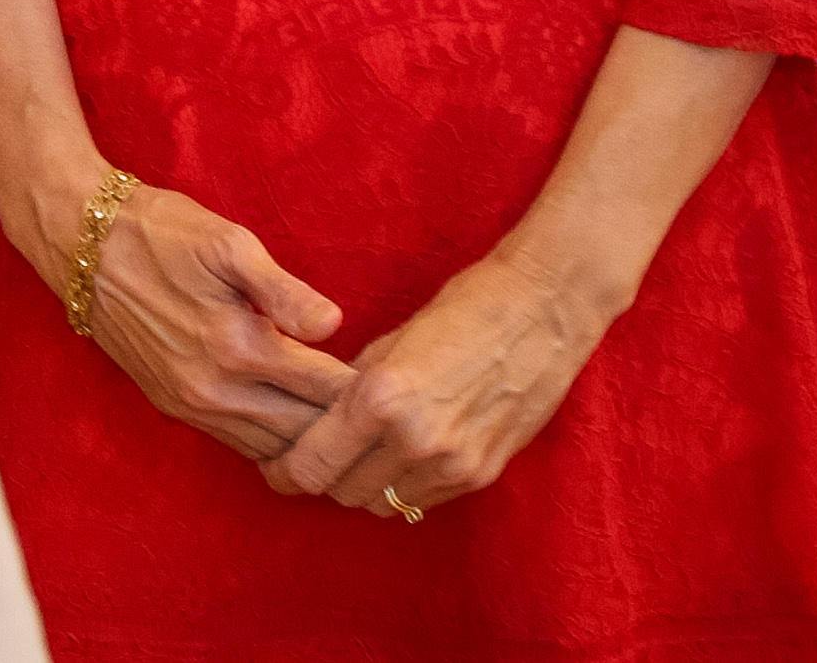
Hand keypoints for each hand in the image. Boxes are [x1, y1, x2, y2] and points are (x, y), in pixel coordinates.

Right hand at [57, 178, 357, 461]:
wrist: (78, 241)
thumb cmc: (159, 230)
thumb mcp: (227, 242)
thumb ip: (284, 289)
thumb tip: (333, 325)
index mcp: (239, 348)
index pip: (330, 391)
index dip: (370, 390)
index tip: (397, 379)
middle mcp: (216, 391)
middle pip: (308, 433)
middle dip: (349, 426)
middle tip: (384, 410)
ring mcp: (191, 405)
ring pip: (274, 452)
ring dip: (311, 441)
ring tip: (347, 423)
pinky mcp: (172, 406)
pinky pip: (239, 445)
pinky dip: (274, 442)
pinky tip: (294, 422)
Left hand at [260, 250, 602, 518]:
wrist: (542, 312)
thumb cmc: (459, 312)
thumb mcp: (386, 342)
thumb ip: (350, 388)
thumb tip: (317, 421)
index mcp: (381, 399)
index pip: (312, 466)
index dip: (285, 473)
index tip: (275, 466)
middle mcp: (416, 441)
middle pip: (343, 492)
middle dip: (322, 479)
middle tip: (313, 458)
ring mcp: (454, 464)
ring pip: (383, 504)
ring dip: (363, 486)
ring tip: (355, 457)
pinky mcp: (483, 474)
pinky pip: (424, 500)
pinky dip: (402, 487)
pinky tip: (397, 457)